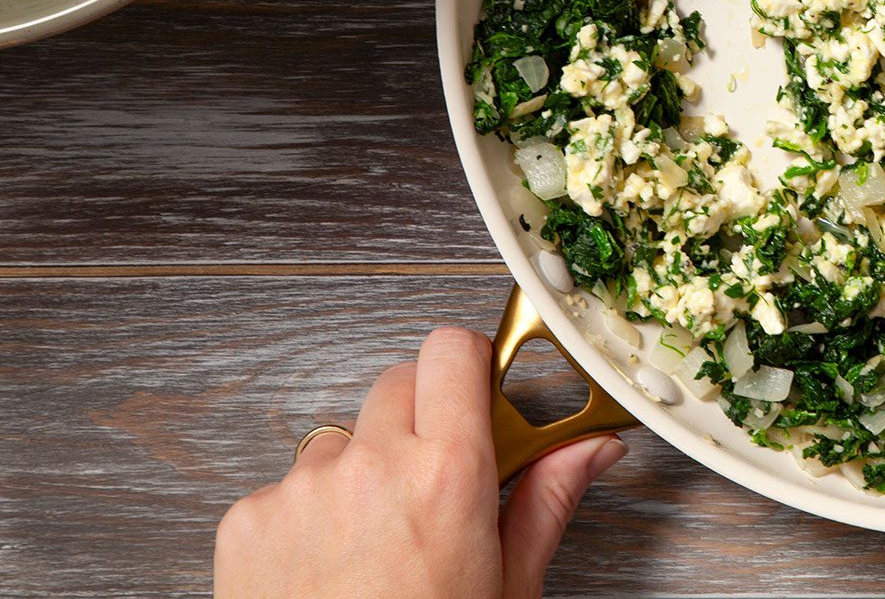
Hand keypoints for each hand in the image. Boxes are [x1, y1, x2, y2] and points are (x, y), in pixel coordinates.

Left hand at [215, 327, 625, 598]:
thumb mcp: (509, 585)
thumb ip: (548, 499)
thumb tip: (594, 447)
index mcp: (448, 474)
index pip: (453, 351)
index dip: (469, 366)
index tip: (478, 393)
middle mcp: (371, 466)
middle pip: (399, 381)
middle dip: (422, 415)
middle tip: (436, 477)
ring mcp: (302, 489)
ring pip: (344, 437)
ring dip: (363, 470)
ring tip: (376, 544)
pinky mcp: (248, 518)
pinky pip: (288, 486)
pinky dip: (309, 516)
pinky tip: (329, 569)